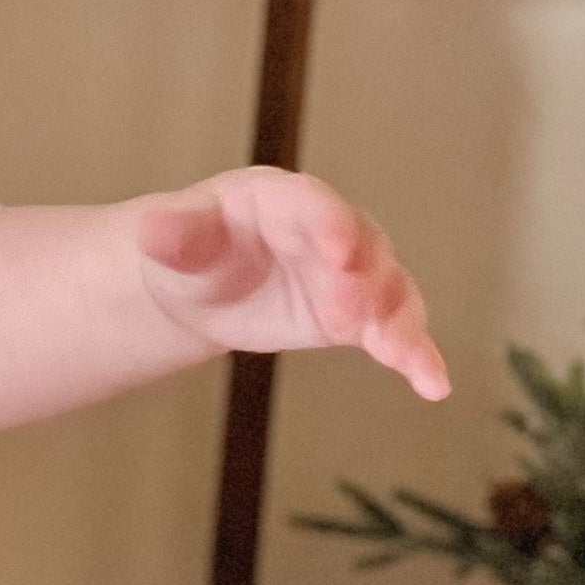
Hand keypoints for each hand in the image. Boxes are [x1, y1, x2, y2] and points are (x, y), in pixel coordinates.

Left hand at [131, 166, 449, 399]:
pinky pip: (396, 332)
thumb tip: (150, 230)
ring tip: (400, 353)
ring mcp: (352, 272)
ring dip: (397, 319)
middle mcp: (329, 229)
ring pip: (388, 291)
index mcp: (280, 200)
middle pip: (360, 247)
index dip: (328, 223)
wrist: (207, 286)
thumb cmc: (192, 251)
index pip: (311, 205)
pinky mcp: (360, 317)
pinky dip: (417, 356)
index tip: (337, 248)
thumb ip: (174, 236)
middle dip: (362, 277)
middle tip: (353, 311)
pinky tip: (434, 385)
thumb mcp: (174, 243)